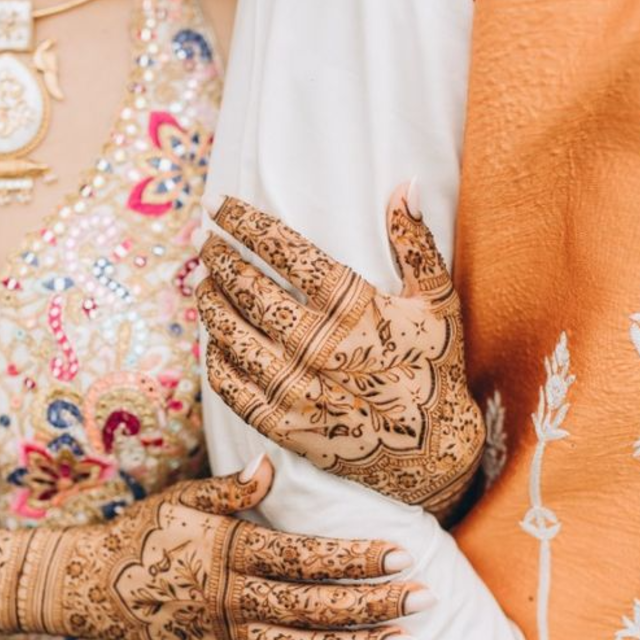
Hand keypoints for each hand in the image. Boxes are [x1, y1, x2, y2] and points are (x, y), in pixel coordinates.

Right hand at [37, 457, 423, 639]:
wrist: (87, 585)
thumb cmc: (141, 533)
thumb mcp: (179, 500)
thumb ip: (229, 492)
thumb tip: (270, 468)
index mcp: (226, 552)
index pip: (302, 556)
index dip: (352, 558)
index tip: (398, 553)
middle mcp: (228, 599)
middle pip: (312, 606)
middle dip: (371, 603)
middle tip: (423, 598)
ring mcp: (223, 636)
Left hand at [197, 188, 483, 518]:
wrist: (431, 453)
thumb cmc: (434, 369)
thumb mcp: (437, 303)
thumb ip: (416, 244)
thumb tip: (403, 186)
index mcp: (353, 309)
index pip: (286, 252)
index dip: (247, 224)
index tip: (221, 206)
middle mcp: (316, 345)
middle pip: (248, 290)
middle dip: (220, 259)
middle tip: (207, 243)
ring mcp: (295, 387)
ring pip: (230, 335)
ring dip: (209, 304)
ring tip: (202, 284)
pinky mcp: (280, 424)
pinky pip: (229, 386)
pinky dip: (214, 359)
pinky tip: (212, 340)